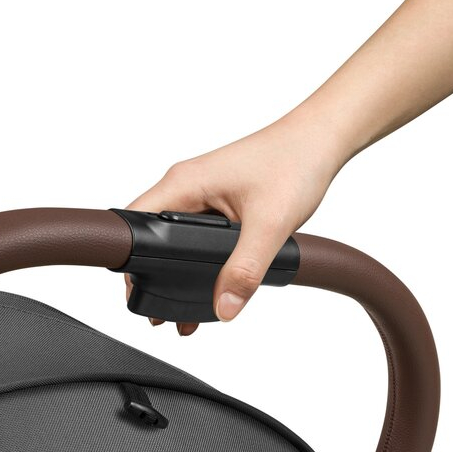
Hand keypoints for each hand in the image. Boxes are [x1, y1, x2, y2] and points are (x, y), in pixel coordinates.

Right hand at [126, 110, 344, 334]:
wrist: (321, 139)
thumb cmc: (295, 161)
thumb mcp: (270, 224)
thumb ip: (245, 271)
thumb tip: (224, 307)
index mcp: (183, 184)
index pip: (134, 226)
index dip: (131, 264)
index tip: (140, 293)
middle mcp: (183, 187)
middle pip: (148, 237)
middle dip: (151, 277)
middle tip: (160, 312)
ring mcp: (198, 193)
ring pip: (170, 238)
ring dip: (174, 271)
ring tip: (182, 307)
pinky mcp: (214, 200)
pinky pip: (190, 234)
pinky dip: (193, 261)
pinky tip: (208, 283)